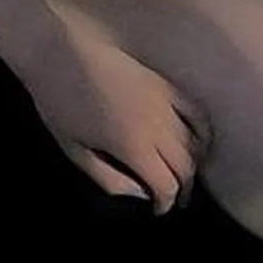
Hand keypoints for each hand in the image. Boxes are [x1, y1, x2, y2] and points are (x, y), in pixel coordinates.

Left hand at [10, 15, 207, 210]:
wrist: (57, 53)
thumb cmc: (58, 102)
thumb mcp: (73, 148)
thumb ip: (107, 177)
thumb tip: (138, 196)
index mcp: (132, 145)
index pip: (166, 184)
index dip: (166, 203)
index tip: (159, 210)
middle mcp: (157, 126)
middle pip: (185, 167)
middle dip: (182, 189)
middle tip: (174, 199)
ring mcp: (165, 103)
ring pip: (196, 143)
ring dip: (194, 164)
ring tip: (185, 177)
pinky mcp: (166, 85)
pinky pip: (198, 113)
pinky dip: (205, 133)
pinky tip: (200, 144)